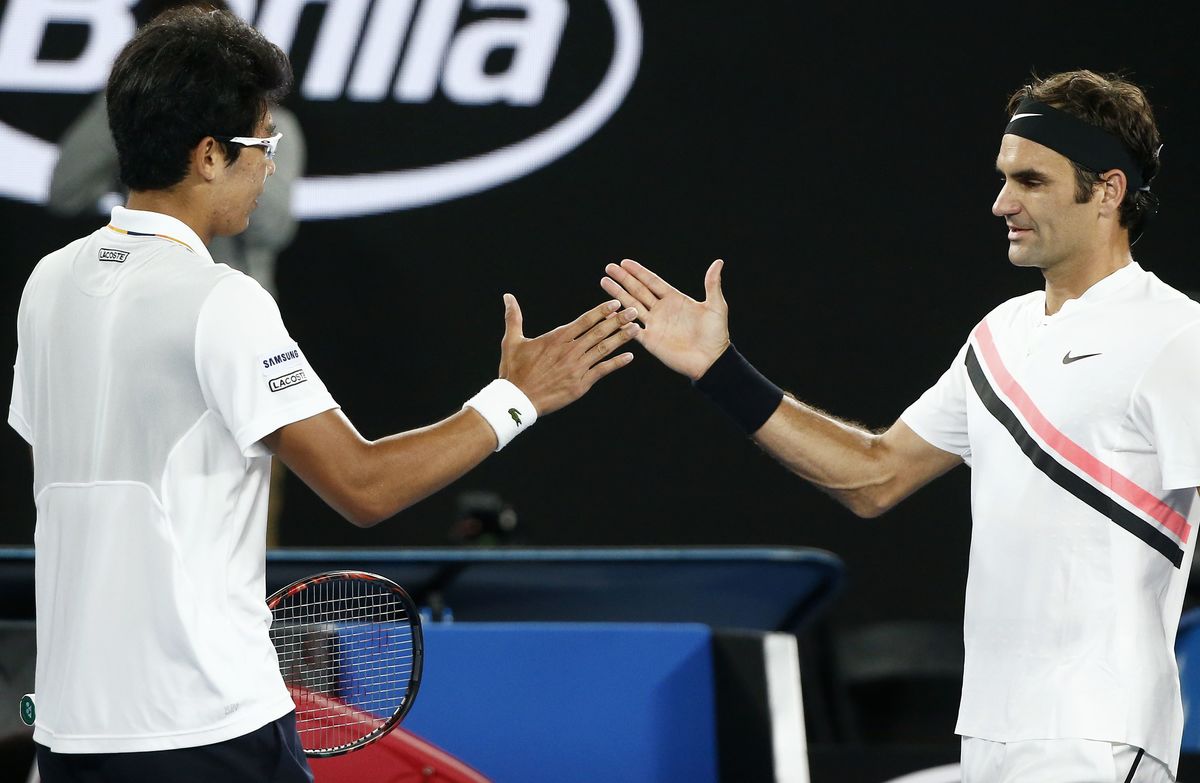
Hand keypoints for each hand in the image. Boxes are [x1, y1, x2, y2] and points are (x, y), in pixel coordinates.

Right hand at [498, 294, 638, 415]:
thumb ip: (514, 317)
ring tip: (636, 329)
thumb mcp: (512, 341)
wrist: (516, 400)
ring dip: (621, 338)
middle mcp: (570, 350)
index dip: (601, 311)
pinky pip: (602, 370)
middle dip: (618, 320)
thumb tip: (508, 296)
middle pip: (599, 331)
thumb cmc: (513, 371)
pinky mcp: (580, 384)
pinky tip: (629, 356)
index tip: (615, 304)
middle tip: (634, 311)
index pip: (584, 320)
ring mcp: (577, 368)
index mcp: (556, 338)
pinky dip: (616, 363)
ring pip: (603, 349)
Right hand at [601, 258, 729, 379]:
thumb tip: (719, 262)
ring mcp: (654, 325)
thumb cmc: (716, 334)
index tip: (625, 262)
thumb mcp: (716, 306)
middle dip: (624, 279)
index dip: (639, 272)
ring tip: (604, 282)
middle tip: (609, 267)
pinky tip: (609, 311)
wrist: (711, 361)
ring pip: (631, 306)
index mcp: (674, 299)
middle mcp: (661, 310)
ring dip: (618, 294)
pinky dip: (621, 321)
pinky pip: (632, 329)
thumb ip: (712, 284)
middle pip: (638, 290)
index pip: (652, 282)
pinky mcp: (650, 340)